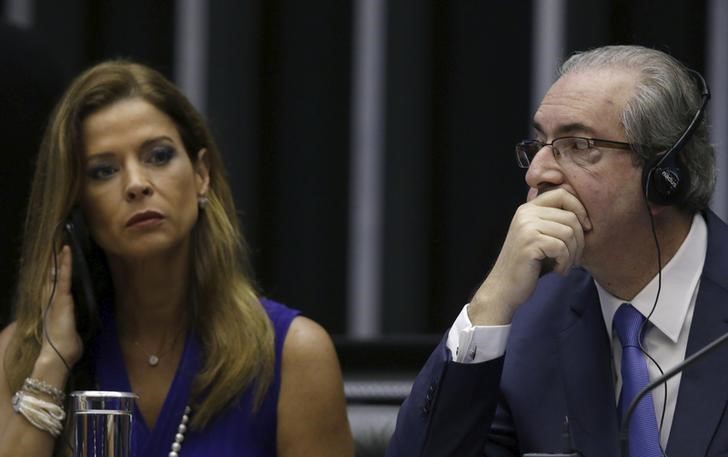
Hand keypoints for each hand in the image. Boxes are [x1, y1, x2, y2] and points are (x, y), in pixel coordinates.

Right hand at [38, 245, 82, 370]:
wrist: (58, 355)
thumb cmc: (65, 349)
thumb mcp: (70, 335)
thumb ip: (70, 329)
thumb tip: (74, 332)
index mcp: (54, 309)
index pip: (55, 289)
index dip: (55, 276)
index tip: (55, 264)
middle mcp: (51, 301)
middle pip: (53, 279)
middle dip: (54, 264)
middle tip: (55, 247)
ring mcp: (55, 298)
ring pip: (58, 275)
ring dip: (60, 260)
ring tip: (62, 244)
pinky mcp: (61, 297)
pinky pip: (64, 277)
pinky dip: (66, 263)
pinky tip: (66, 251)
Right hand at [469, 188, 590, 324]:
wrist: (504, 288)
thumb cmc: (529, 265)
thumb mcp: (542, 237)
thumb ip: (556, 222)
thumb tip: (586, 213)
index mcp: (528, 208)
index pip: (563, 193)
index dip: (580, 209)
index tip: (585, 228)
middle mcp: (526, 213)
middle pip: (571, 216)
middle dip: (580, 240)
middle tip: (573, 258)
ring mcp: (526, 226)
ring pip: (569, 232)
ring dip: (573, 254)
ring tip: (564, 265)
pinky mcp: (529, 242)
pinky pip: (562, 247)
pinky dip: (565, 262)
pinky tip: (558, 270)